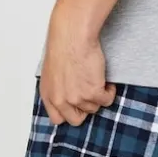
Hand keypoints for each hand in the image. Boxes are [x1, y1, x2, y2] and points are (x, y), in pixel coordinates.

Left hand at [39, 7, 116, 125]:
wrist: (72, 37)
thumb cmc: (63, 47)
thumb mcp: (52, 73)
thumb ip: (58, 89)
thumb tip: (69, 95)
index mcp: (48, 95)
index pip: (58, 119)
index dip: (70, 113)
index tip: (77, 106)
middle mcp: (60, 100)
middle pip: (77, 119)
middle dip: (85, 108)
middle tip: (90, 94)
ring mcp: (76, 99)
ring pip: (94, 108)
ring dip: (98, 95)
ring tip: (95, 79)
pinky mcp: (92, 93)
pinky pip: (107, 100)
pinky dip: (109, 91)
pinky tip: (104, 80)